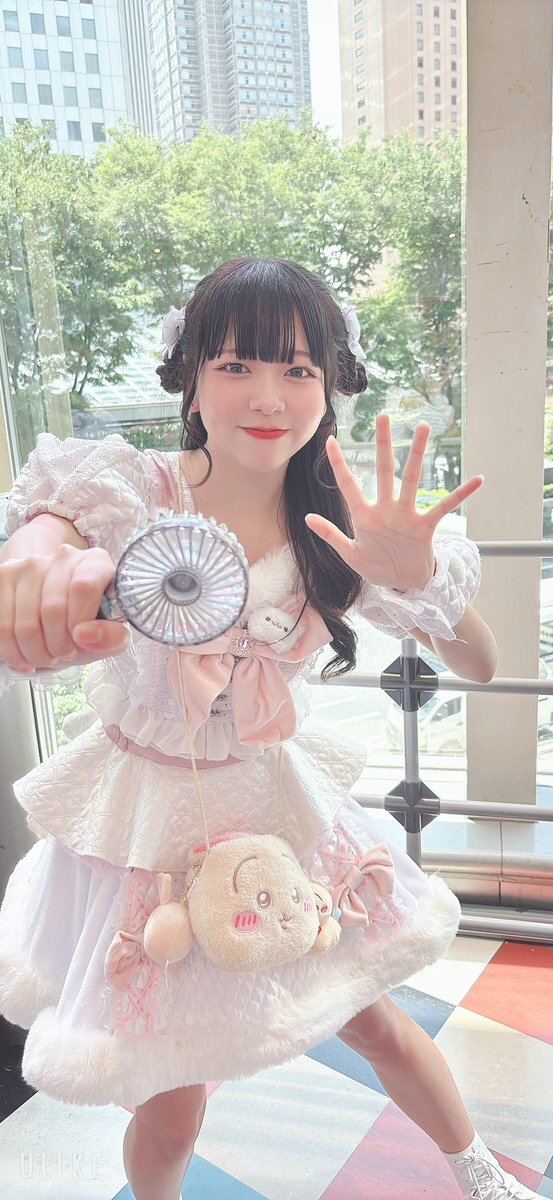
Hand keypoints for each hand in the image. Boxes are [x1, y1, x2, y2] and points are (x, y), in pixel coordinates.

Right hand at [0, 544, 129, 672]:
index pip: (84, 587)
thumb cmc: (87, 619)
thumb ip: (112, 637)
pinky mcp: (4, 579)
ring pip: (25, 623)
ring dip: (36, 653)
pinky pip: (3, 626)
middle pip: (52, 608)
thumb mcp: (111, 631)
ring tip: (47, 657)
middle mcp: (61, 557)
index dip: (80, 622)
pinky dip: (14, 652)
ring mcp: (28, 566)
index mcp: (95, 562)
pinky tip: (26, 656)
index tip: (80, 640)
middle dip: (58, 646)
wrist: (58, 606)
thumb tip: (85, 636)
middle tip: (64, 654)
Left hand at [305, 413, 482, 591]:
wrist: (403, 585)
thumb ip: (331, 535)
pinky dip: (461, 494)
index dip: (339, 464)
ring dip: (417, 454)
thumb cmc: (376, 568)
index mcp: (365, 516)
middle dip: (383, 444)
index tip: (330, 440)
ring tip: (423, 428)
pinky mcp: (425, 526)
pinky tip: (477, 480)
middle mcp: (387, 509)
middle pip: (384, 471)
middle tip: (384, 416)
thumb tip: (307, 518)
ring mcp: (407, 515)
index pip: (349, 485)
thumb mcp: (350, 555)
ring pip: (412, 480)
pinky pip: (445, 507)